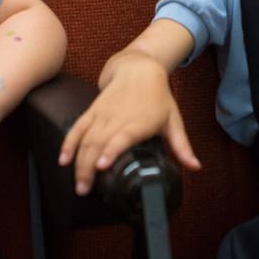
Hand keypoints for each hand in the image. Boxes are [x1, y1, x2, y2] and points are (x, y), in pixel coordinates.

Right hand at [60, 53, 199, 194]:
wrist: (139, 68)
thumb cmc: (158, 97)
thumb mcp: (173, 120)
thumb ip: (182, 146)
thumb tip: (195, 167)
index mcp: (139, 122)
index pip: (121, 137)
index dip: (110, 151)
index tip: (101, 166)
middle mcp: (118, 118)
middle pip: (98, 143)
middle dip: (88, 168)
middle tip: (84, 190)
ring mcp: (102, 114)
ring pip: (85, 138)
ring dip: (78, 161)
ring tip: (78, 184)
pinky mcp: (92, 111)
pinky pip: (77, 128)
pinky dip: (69, 143)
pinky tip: (63, 159)